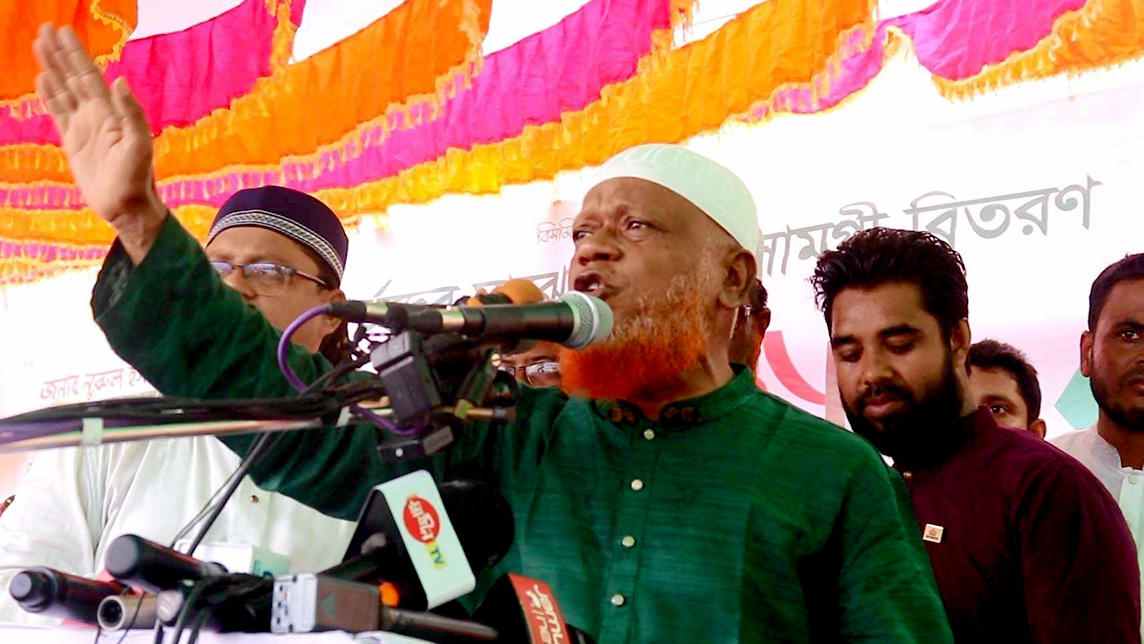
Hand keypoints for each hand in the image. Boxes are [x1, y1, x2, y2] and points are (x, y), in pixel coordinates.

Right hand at [33, 24, 166, 262]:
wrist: (127, 207)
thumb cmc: (137, 178)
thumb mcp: (139, 145)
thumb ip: (132, 113)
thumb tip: (119, 80)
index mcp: (111, 112)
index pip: (89, 76)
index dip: (75, 54)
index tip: (62, 31)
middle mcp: (97, 115)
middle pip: (74, 77)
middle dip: (60, 54)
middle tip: (45, 29)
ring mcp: (84, 127)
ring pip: (64, 91)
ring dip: (52, 68)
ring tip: (39, 46)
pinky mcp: (73, 143)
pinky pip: (58, 113)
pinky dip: (50, 95)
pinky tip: (43, 79)